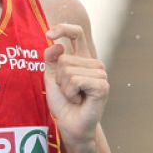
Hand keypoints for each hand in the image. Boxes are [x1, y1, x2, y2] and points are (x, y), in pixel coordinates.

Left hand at [43, 23, 108, 143]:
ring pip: (69, 69)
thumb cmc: (63, 103)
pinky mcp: (102, 85)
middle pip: (64, 58)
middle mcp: (94, 63)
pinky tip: (79, 100)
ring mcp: (100, 73)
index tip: (49, 34)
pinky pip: (76, 80)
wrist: (70, 125)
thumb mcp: (51, 78)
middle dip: (58, 77)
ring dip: (64, 87)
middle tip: (67, 91)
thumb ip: (51, 59)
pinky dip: (71, 92)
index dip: (64, 28)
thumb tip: (56, 45)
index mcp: (83, 58)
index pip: (77, 33)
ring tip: (73, 97)